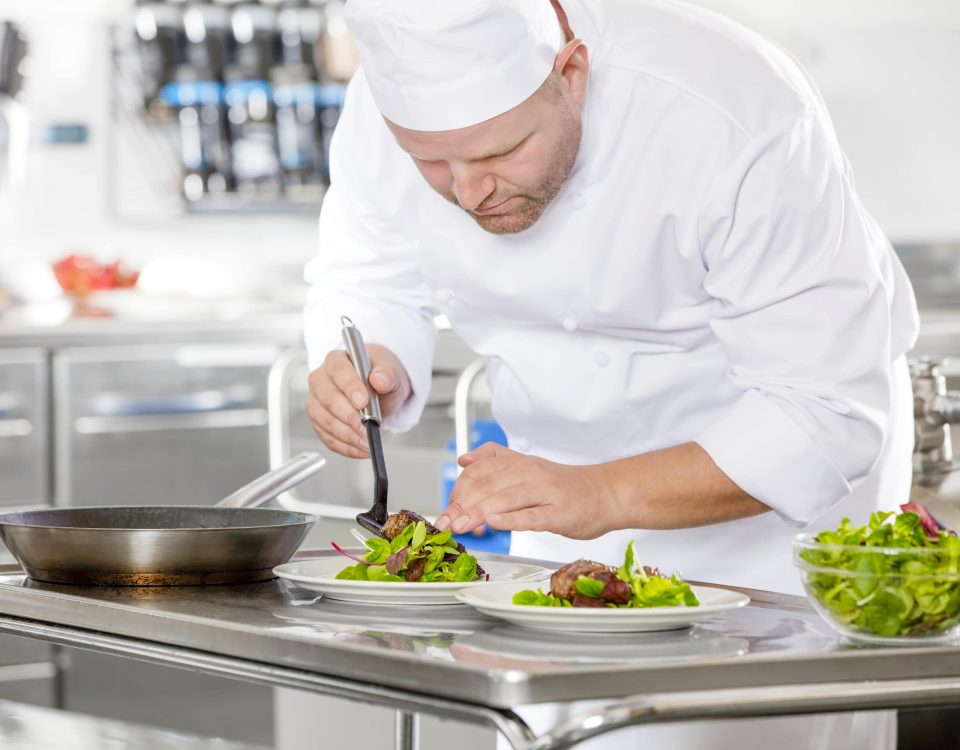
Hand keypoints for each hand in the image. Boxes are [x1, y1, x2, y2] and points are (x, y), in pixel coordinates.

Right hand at [306, 344, 410, 457]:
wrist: (379, 390)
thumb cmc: (380, 378)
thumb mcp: (391, 374)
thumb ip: (388, 375)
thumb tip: (379, 379)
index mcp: (337, 360)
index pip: (337, 370)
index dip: (349, 387)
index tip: (363, 402)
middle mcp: (321, 379)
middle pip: (327, 398)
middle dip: (348, 416)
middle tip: (366, 428)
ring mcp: (316, 402)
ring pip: (325, 420)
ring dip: (347, 435)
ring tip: (367, 442)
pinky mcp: (319, 422)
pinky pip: (327, 437)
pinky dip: (345, 446)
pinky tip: (360, 448)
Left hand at [434, 443, 616, 539]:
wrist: (607, 493)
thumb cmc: (565, 487)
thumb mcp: (528, 466)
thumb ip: (495, 460)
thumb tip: (463, 459)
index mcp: (519, 463)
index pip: (479, 472)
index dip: (458, 491)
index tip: (446, 511)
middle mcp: (529, 473)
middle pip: (486, 486)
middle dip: (461, 506)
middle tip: (445, 523)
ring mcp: (545, 493)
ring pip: (504, 499)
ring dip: (477, 513)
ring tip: (460, 526)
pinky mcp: (559, 513)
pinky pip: (531, 515)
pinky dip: (510, 519)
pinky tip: (494, 523)